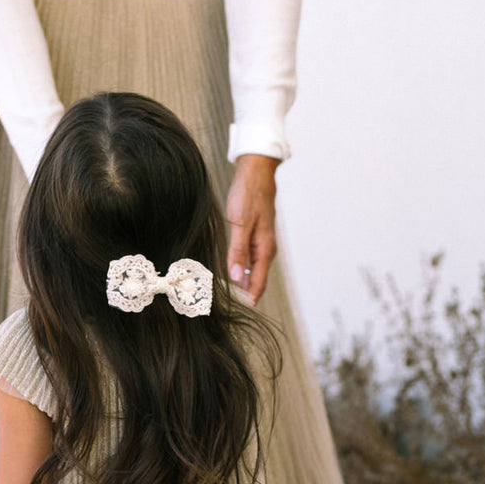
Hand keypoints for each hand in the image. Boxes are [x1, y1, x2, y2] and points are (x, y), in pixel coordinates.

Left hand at [225, 154, 279, 303]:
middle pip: (255, 282)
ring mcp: (261, 244)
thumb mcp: (240, 224)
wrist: (257, 173)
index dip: (245, 300)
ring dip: (238, 283)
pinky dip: (238, 269)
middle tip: (219, 305)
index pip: (257, 285)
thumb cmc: (249, 195)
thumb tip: (237, 278)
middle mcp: (265, 250)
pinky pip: (248, 261)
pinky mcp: (254, 238)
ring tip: (219, 292)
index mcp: (264, 250)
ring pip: (251, 272)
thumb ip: (238, 252)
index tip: (230, 310)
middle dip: (240, 294)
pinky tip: (226, 270)